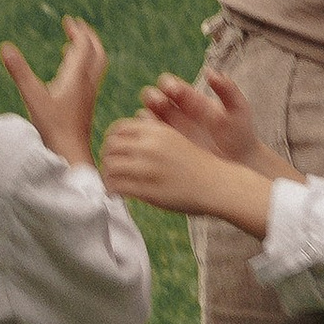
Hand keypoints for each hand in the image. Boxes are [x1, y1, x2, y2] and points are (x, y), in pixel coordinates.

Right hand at [0, 17, 106, 167]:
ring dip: (89, 52)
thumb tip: (5, 47)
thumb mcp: (33, 97)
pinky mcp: (86, 107)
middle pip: (97, 53)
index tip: (69, 21)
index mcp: (77, 78)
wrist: (71, 155)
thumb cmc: (53, 128)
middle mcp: (87, 84)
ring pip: (96, 67)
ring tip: (74, 45)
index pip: (84, 46)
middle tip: (77, 27)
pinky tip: (69, 76)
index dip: (78, 31)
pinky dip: (84, 68)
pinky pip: (90, 80)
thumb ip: (20, 72)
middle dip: (88, 37)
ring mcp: (88, 96)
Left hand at [103, 110, 247, 219]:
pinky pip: (117, 186)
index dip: (112, 140)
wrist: (217, 185)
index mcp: (157, 130)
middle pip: (110, 147)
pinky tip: (117, 194)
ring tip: (112, 183)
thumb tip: (123, 135)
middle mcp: (150, 146)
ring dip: (106, 176)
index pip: (118, 129)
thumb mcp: (175, 138)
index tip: (115, 151)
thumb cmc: (197, 163)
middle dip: (106, 158)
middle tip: (111, 169)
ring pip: (109, 166)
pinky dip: (112, 190)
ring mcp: (147, 168)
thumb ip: (151, 134)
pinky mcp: (146, 189)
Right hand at [140, 68, 269, 170]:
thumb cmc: (240, 134)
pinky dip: (145, 139)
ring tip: (154, 122)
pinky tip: (154, 143)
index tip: (174, 90)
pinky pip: (147, 142)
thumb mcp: (238, 110)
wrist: (241, 162)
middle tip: (159, 102)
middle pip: (152, 98)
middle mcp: (175, 112)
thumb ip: (227, 89)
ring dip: (145, 117)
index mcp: (189, 99)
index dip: (168, 84)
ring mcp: (168, 132)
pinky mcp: (165, 150)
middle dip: (152, 97)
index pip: (170, 85)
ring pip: (145, 119)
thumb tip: (210, 72)